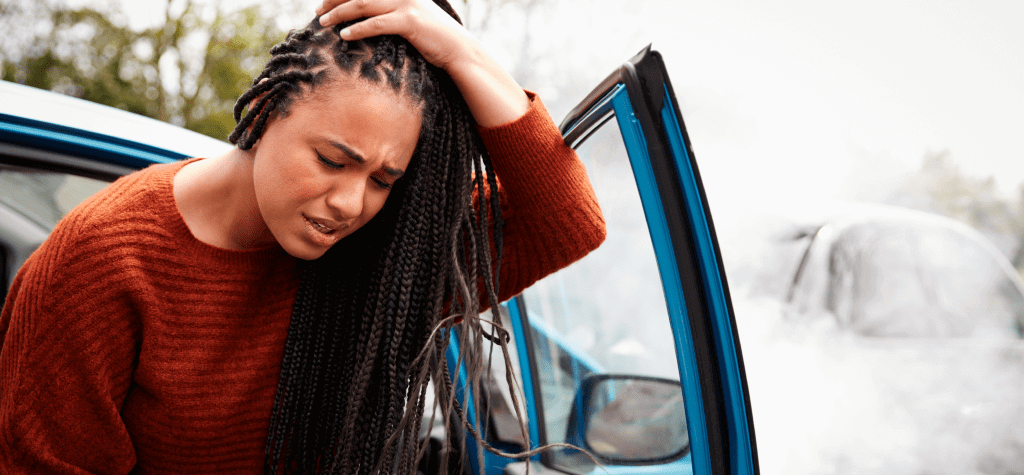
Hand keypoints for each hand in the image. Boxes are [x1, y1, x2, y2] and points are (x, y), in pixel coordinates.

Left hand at [315, 0, 529, 126]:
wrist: (460, 51)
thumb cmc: (435, 40)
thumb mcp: (412, 21)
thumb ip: (392, 14)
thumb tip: (368, 19)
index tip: (324, 2)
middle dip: (334, 0)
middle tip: (317, 12)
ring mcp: (407, 5)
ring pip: (363, 4)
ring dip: (340, 13)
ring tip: (324, 24)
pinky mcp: (410, 21)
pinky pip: (377, 23)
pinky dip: (358, 29)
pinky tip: (344, 36)